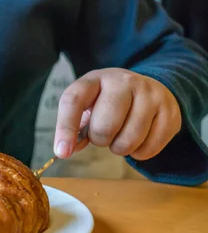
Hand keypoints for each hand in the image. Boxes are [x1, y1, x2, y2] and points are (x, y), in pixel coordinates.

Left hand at [54, 68, 181, 160]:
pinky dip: (139, 153)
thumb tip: (66, 150)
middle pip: (104, 127)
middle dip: (100, 140)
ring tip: (121, 134)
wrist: (146, 88)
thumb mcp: (87, 106)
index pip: (73, 101)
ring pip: (128, 141)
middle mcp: (123, 81)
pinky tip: (139, 138)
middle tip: (105, 133)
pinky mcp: (170, 110)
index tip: (62, 152)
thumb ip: (75, 128)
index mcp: (94, 79)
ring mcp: (150, 93)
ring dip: (120, 148)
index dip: (65, 129)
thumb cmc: (107, 102)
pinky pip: (148, 149)